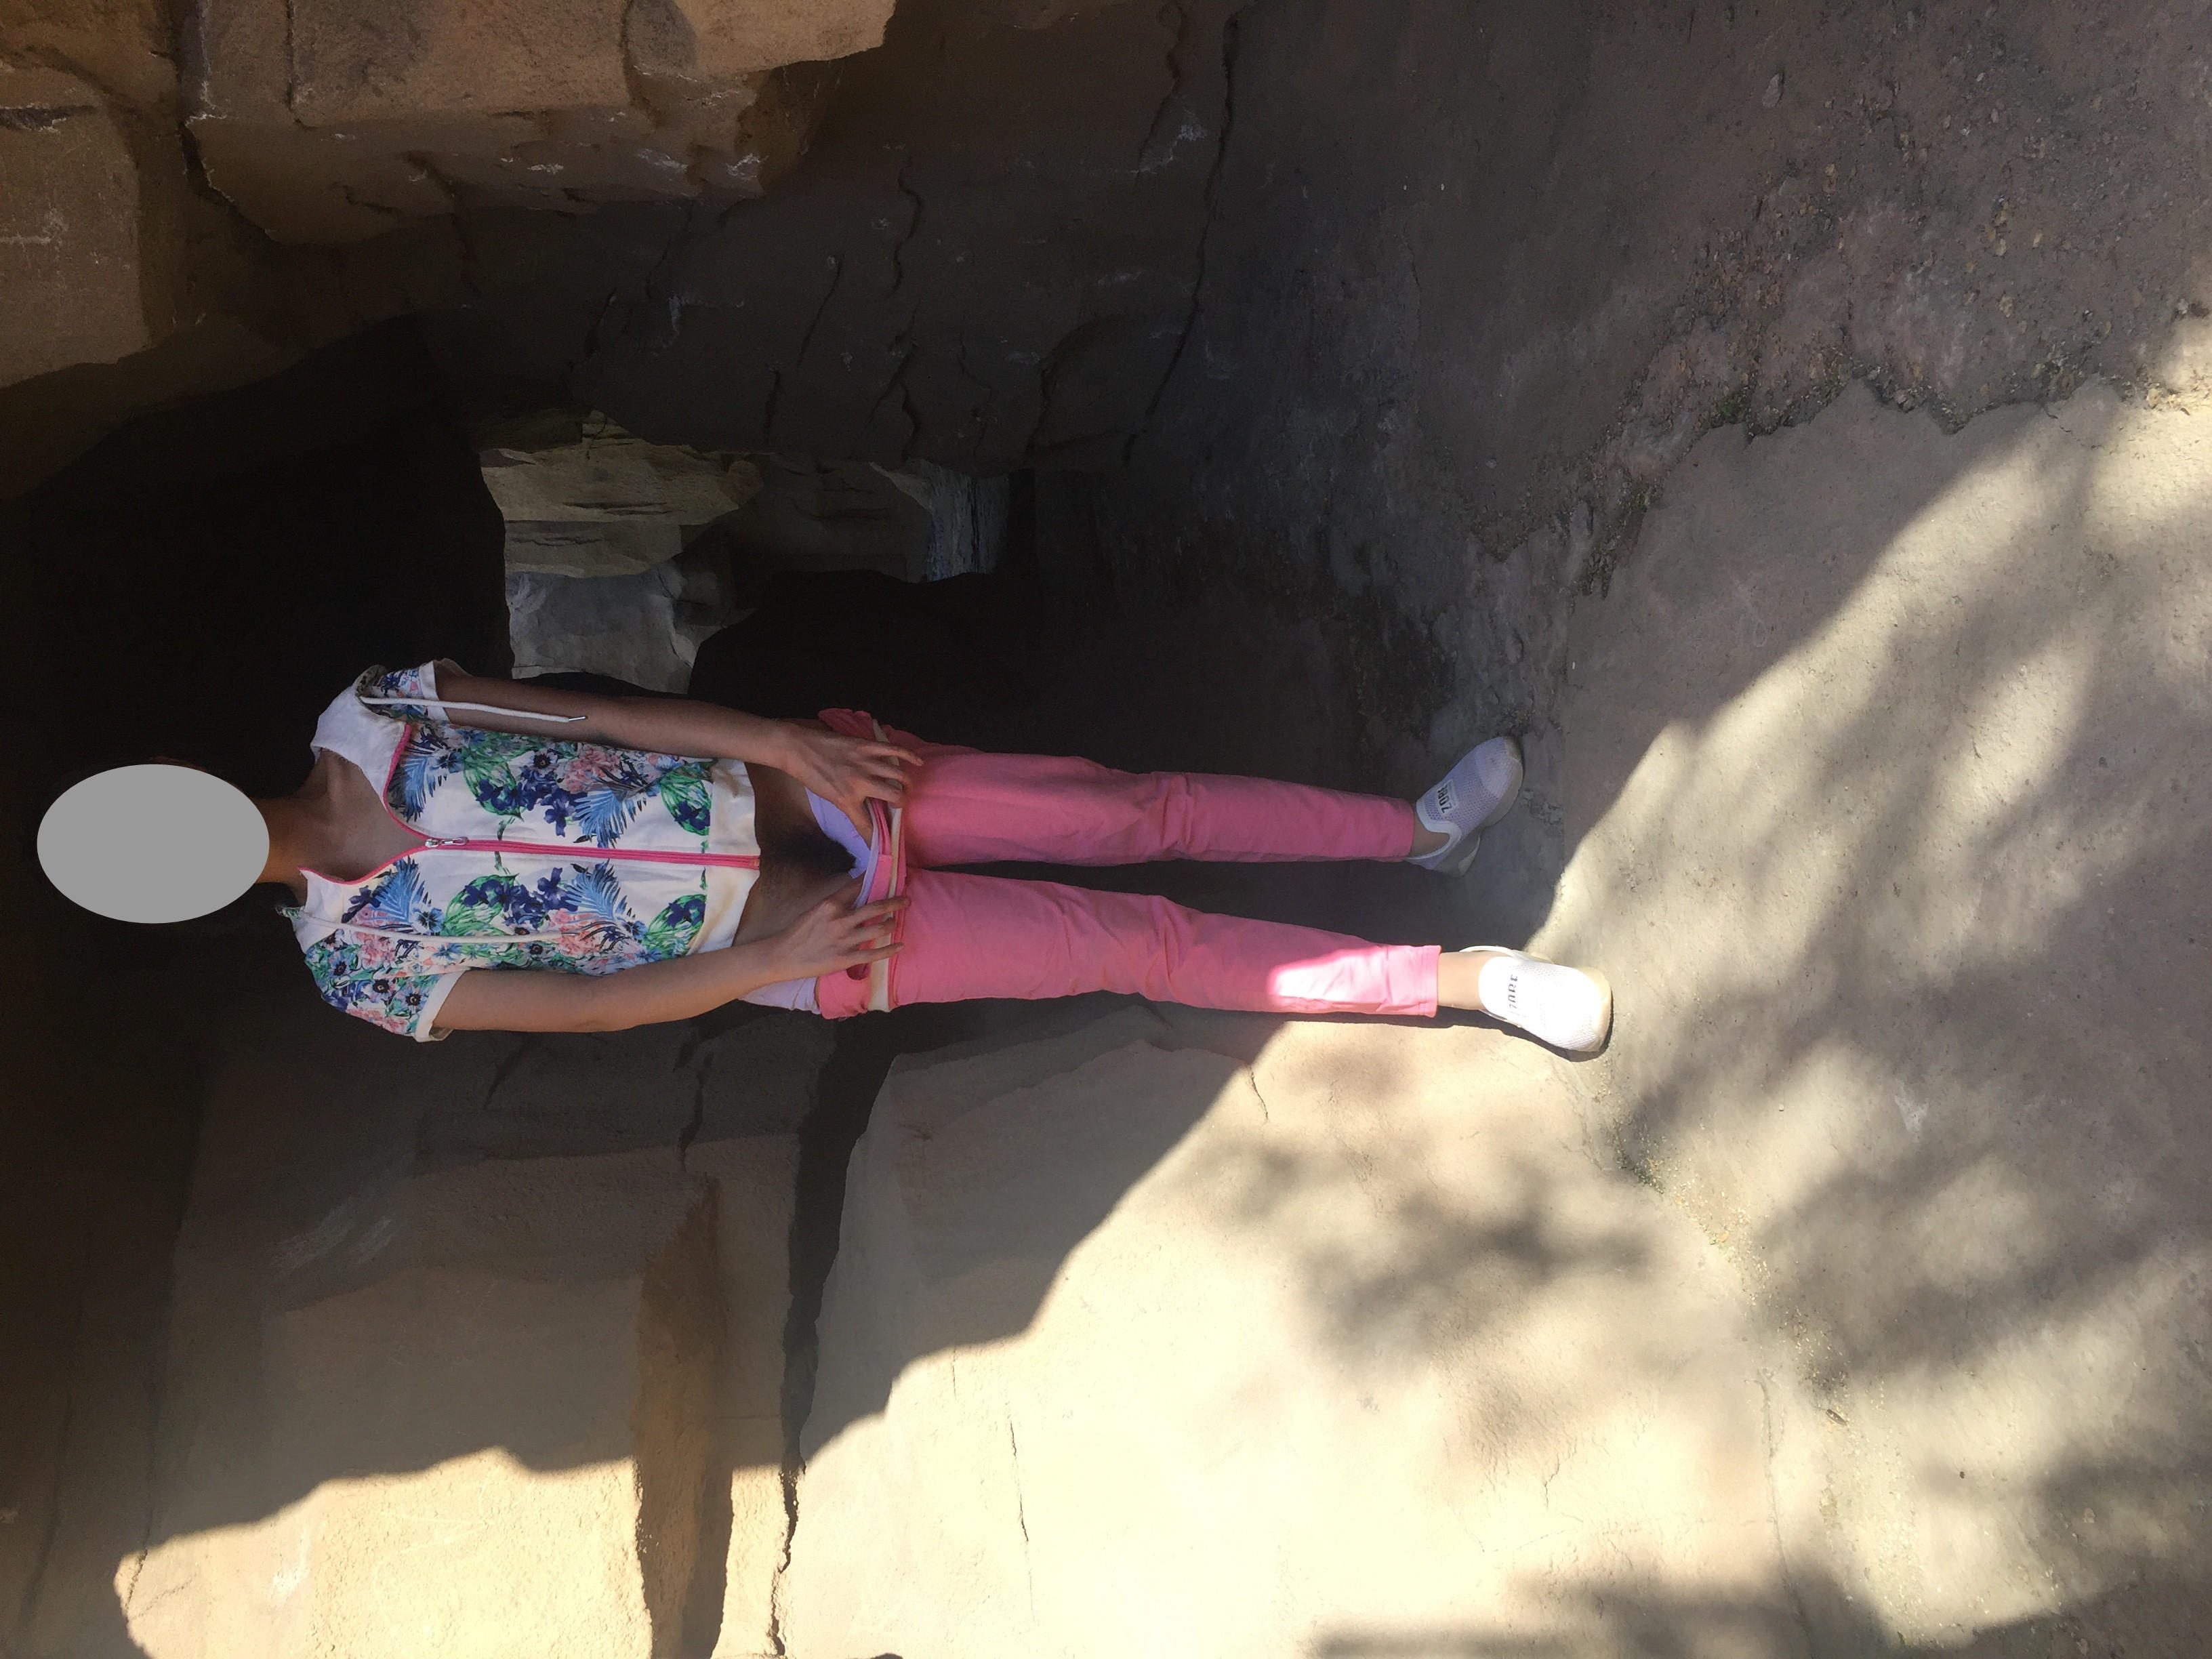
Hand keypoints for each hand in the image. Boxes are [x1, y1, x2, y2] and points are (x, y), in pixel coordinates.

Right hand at [766, 881, 906, 981]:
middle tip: (906, 900)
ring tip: (896, 921)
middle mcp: (840, 920)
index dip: (875, 879)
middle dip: (894, 902)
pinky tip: (900, 946)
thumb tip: (855, 895)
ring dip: (891, 924)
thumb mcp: (815, 910)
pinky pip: (874, 954)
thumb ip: (835, 904)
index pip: (859, 886)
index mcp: (831, 904)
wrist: (783, 956)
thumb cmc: (798, 932)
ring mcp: (844, 940)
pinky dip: (889, 949)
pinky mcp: (845, 958)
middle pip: (875, 907)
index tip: (889, 876)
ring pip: (878, 929)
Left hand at [777, 725, 923, 839]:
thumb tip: (867, 811)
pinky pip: (894, 750)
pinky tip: (918, 763)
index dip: (877, 838)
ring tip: (906, 788)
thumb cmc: (810, 775)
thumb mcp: (828, 798)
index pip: (867, 825)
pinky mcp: (866, 745)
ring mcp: (865, 762)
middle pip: (894, 797)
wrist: (798, 749)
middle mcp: (860, 782)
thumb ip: (849, 804)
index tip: (885, 846)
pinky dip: (909, 756)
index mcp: (847, 799)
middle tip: (899, 804)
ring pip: (898, 775)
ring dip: (906, 784)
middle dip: (900, 804)